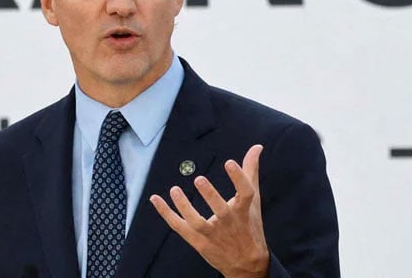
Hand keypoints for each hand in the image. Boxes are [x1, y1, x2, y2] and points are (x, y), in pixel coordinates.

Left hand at [149, 144, 268, 277]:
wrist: (247, 263)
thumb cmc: (249, 226)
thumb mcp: (253, 200)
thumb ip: (250, 172)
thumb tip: (256, 147)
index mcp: (243, 210)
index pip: (244, 193)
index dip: (238, 178)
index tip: (230, 162)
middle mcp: (228, 222)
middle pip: (220, 210)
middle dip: (210, 196)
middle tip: (199, 179)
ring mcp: (212, 234)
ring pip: (197, 222)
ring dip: (184, 207)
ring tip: (175, 190)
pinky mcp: (198, 241)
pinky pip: (179, 226)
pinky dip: (166, 214)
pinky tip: (155, 199)